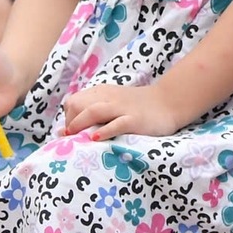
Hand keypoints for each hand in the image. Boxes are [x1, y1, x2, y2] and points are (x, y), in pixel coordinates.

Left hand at [62, 82, 185, 139]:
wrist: (168, 102)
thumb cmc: (137, 107)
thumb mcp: (113, 103)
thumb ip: (92, 112)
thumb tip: (64, 132)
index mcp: (102, 93)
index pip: (73, 102)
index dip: (69, 118)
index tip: (75, 132)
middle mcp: (109, 98)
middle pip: (78, 105)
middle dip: (71, 123)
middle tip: (76, 139)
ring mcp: (122, 108)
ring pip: (93, 111)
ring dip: (80, 125)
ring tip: (77, 138)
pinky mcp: (135, 119)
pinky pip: (116, 124)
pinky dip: (104, 131)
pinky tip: (96, 138)